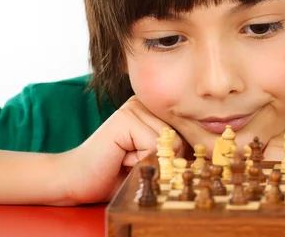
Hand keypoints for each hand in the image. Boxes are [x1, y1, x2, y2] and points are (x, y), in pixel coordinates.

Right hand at [57, 96, 185, 204]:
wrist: (75, 180)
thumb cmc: (115, 173)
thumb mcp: (155, 159)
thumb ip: (177, 150)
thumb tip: (210, 150)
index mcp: (155, 110)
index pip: (189, 130)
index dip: (183, 153)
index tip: (164, 161)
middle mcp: (147, 103)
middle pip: (182, 136)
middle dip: (163, 159)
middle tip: (134, 161)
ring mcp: (135, 107)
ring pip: (170, 142)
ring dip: (149, 161)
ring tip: (126, 160)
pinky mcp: (125, 117)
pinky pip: (153, 146)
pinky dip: (139, 161)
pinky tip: (120, 159)